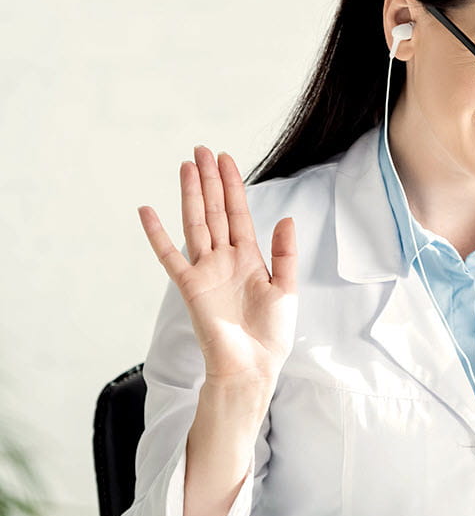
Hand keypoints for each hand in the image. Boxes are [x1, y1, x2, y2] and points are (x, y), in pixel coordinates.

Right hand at [138, 146, 297, 392]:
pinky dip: (157, 234)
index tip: (225, 159)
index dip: (233, 186)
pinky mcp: (190, 287)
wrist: (252, 366)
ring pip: (196, 224)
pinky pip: (170, 256)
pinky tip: (147, 210)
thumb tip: (286, 217)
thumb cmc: (270, 334)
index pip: (239, 213)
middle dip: (210, 181)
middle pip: (215, 211)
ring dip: (191, 195)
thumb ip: (285, 252)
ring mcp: (205, 271)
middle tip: (202, 149)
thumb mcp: (286, 288)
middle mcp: (225, 259)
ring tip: (186, 165)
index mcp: (249, 258)